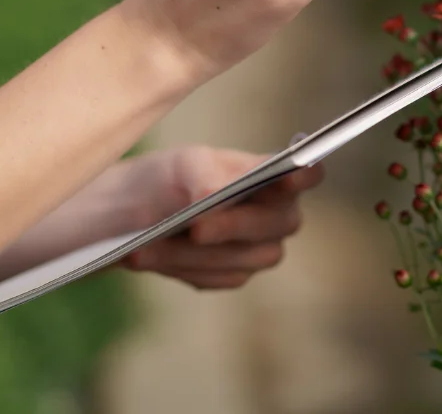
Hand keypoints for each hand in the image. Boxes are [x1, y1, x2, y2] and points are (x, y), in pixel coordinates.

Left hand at [120, 145, 324, 288]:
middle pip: (276, 223)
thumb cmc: (171, 177)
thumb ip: (202, 175)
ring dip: (193, 252)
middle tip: (196, 226)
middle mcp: (277, 215)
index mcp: (273, 175)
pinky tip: (144, 256)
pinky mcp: (233, 274)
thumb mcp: (181, 165)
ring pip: (244, 258)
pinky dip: (179, 267)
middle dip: (234, 225)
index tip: (290, 174)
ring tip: (146, 244)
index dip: (305, 175)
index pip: (306, 174)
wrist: (135, 213)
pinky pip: (216, 277)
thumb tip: (212, 194)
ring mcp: (259, 250)